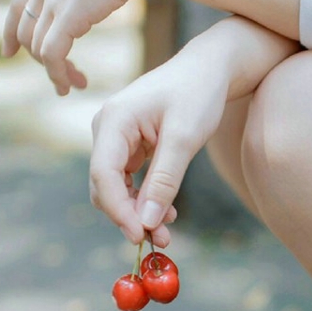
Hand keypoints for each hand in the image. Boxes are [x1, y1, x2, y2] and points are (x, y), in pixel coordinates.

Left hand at [2, 0, 146, 94]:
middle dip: (41, 62)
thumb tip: (93, 2)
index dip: (10, 32)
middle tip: (63, 80)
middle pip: (27, 34)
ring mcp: (53, 1)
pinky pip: (52, 54)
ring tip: (75, 85)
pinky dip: (58, 74)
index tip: (9, 52)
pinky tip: (69, 84)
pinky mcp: (67, 17)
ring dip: (56, 73)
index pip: (18, 5)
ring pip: (39, 48)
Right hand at [89, 52, 229, 245]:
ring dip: (138, 212)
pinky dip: (145, 199)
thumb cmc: (198, 94)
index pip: (103, 175)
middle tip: (161, 240)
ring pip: (117, 188)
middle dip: (129, 216)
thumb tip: (146, 222)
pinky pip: (129, 181)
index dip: (118, 210)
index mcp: (114, 120)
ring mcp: (116, 138)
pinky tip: (167, 213)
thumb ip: (164, 181)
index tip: (139, 235)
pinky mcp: (129, 146)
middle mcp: (107, 129)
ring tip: (167, 232)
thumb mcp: (185, 138)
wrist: (208, 70)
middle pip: (105, 185)